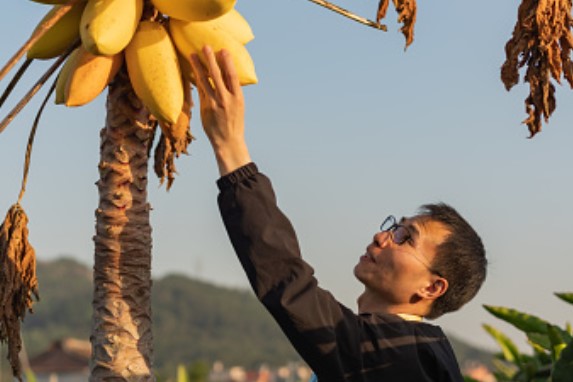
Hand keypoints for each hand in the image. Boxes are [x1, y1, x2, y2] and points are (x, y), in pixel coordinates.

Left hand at [190, 45, 250, 175]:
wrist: (228, 142)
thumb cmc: (234, 122)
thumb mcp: (239, 106)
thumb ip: (232, 92)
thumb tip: (225, 77)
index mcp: (238, 98)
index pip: (232, 76)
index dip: (228, 62)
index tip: (223, 50)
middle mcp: (226, 99)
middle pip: (217, 75)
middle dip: (210, 60)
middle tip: (205, 46)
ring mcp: (214, 104)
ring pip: (204, 81)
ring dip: (198, 67)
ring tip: (192, 55)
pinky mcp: (205, 108)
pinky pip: (199, 90)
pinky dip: (196, 79)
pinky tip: (192, 71)